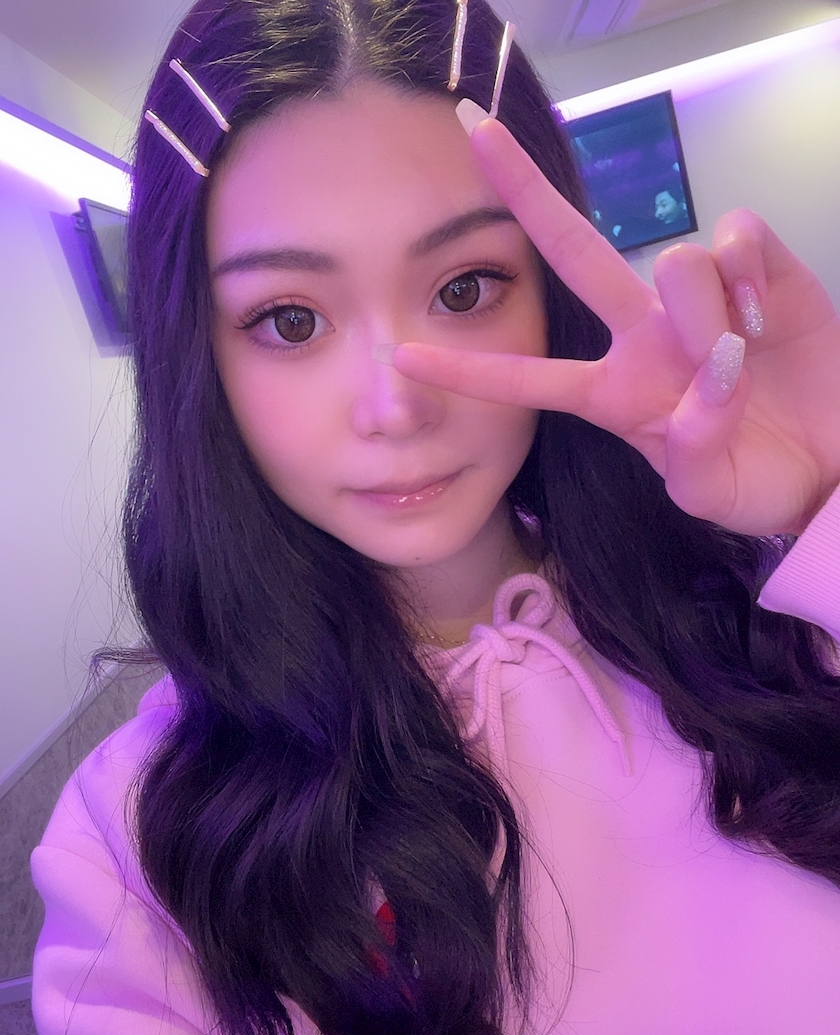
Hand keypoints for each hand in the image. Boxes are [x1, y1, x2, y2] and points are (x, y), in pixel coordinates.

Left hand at [388, 111, 839, 536]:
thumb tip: (710, 377)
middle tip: (474, 128)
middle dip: (523, 192)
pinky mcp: (758, 270)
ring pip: (674, 260)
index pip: (529, 380)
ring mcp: (696, 299)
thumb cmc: (758, 480)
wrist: (829, 462)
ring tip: (743, 357)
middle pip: (571, 251)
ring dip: (708, 314)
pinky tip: (765, 313)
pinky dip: (753, 273)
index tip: (400, 359)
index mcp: (613, 395)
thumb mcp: (711, 494)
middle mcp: (642, 335)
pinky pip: (735, 238)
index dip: (469, 371)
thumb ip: (694, 453)